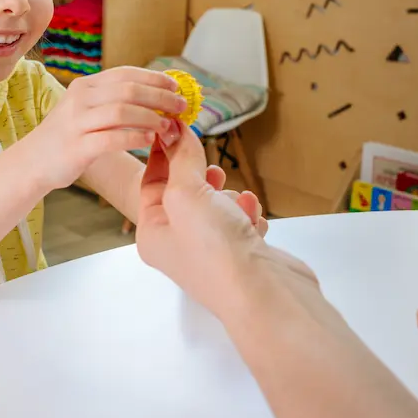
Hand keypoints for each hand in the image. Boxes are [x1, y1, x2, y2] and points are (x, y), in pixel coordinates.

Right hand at [30, 67, 185, 189]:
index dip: (155, 78)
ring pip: (122, 111)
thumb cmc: (68, 136)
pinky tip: (150, 141)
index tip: (176, 86)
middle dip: (160, 97)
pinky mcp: (77, 147)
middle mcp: (80, 99)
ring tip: (168, 125)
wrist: (33, 162)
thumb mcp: (86, 109)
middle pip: (129, 90)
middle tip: (181, 106)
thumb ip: (113, 100)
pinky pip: (112, 139)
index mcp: (85, 85)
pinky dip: (135, 138)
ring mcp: (77, 123)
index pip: (126, 73)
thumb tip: (155, 95)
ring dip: (151, 117)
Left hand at [137, 121, 307, 319]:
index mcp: (153, 233)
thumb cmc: (216, 250)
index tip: (177, 124)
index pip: (152, 181)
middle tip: (211, 170)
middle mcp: (178, 243)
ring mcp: (211, 250)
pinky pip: (242, 220)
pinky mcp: (242, 253)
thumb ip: (181, 159)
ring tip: (235, 204)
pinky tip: (253, 221)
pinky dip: (249, 215)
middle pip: (185, 190)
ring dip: (230, 197)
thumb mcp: (187, 193)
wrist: (265, 294)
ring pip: (217, 203)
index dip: (164, 150)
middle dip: (202, 176)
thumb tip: (174, 129)